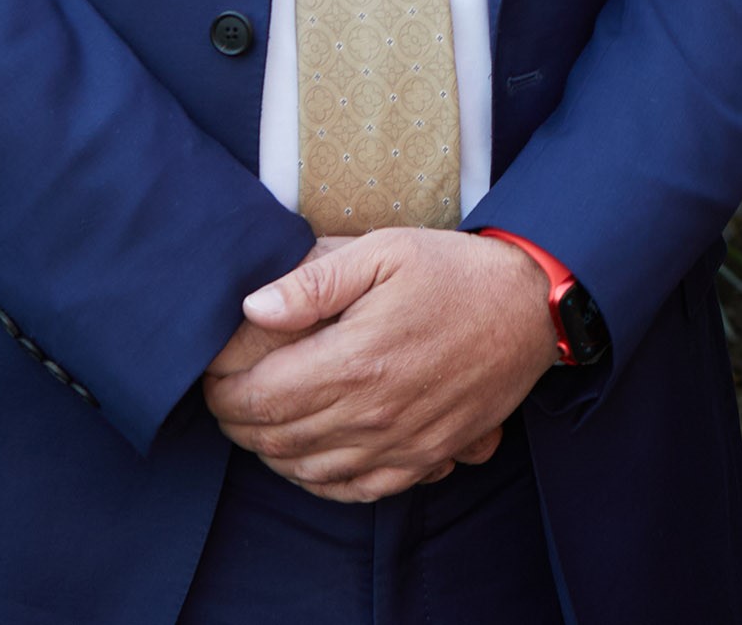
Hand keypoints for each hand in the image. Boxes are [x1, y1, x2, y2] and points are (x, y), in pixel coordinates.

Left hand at [200, 228, 556, 501]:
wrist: (530, 307)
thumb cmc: (455, 273)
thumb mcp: (384, 251)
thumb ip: (315, 280)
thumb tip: (253, 307)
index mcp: (356, 361)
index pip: (261, 398)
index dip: (223, 394)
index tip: (211, 377)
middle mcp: (373, 413)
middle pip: (277, 439)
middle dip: (237, 424)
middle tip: (225, 400)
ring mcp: (400, 444)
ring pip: (309, 471)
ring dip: (270, 454)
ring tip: (257, 426)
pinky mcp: (424, 458)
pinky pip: (356, 490)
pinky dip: (318, 482)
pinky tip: (306, 460)